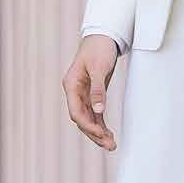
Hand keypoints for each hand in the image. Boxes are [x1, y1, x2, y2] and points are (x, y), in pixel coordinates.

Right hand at [62, 34, 119, 150]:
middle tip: (111, 146)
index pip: (76, 112)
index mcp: (71, 85)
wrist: (102, 36)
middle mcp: (75, 92)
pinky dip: (101, 124)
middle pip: (82, 119)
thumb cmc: (99, 49)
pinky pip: (95, 113)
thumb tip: (99, 111)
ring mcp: (83, 94)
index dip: (88, 125)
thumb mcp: (99, 68)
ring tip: (112, 145)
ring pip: (88, 118)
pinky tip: (109, 134)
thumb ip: (98, 90)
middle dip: (95, 133)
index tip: (102, 133)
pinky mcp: (93, 94)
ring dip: (98, 132)